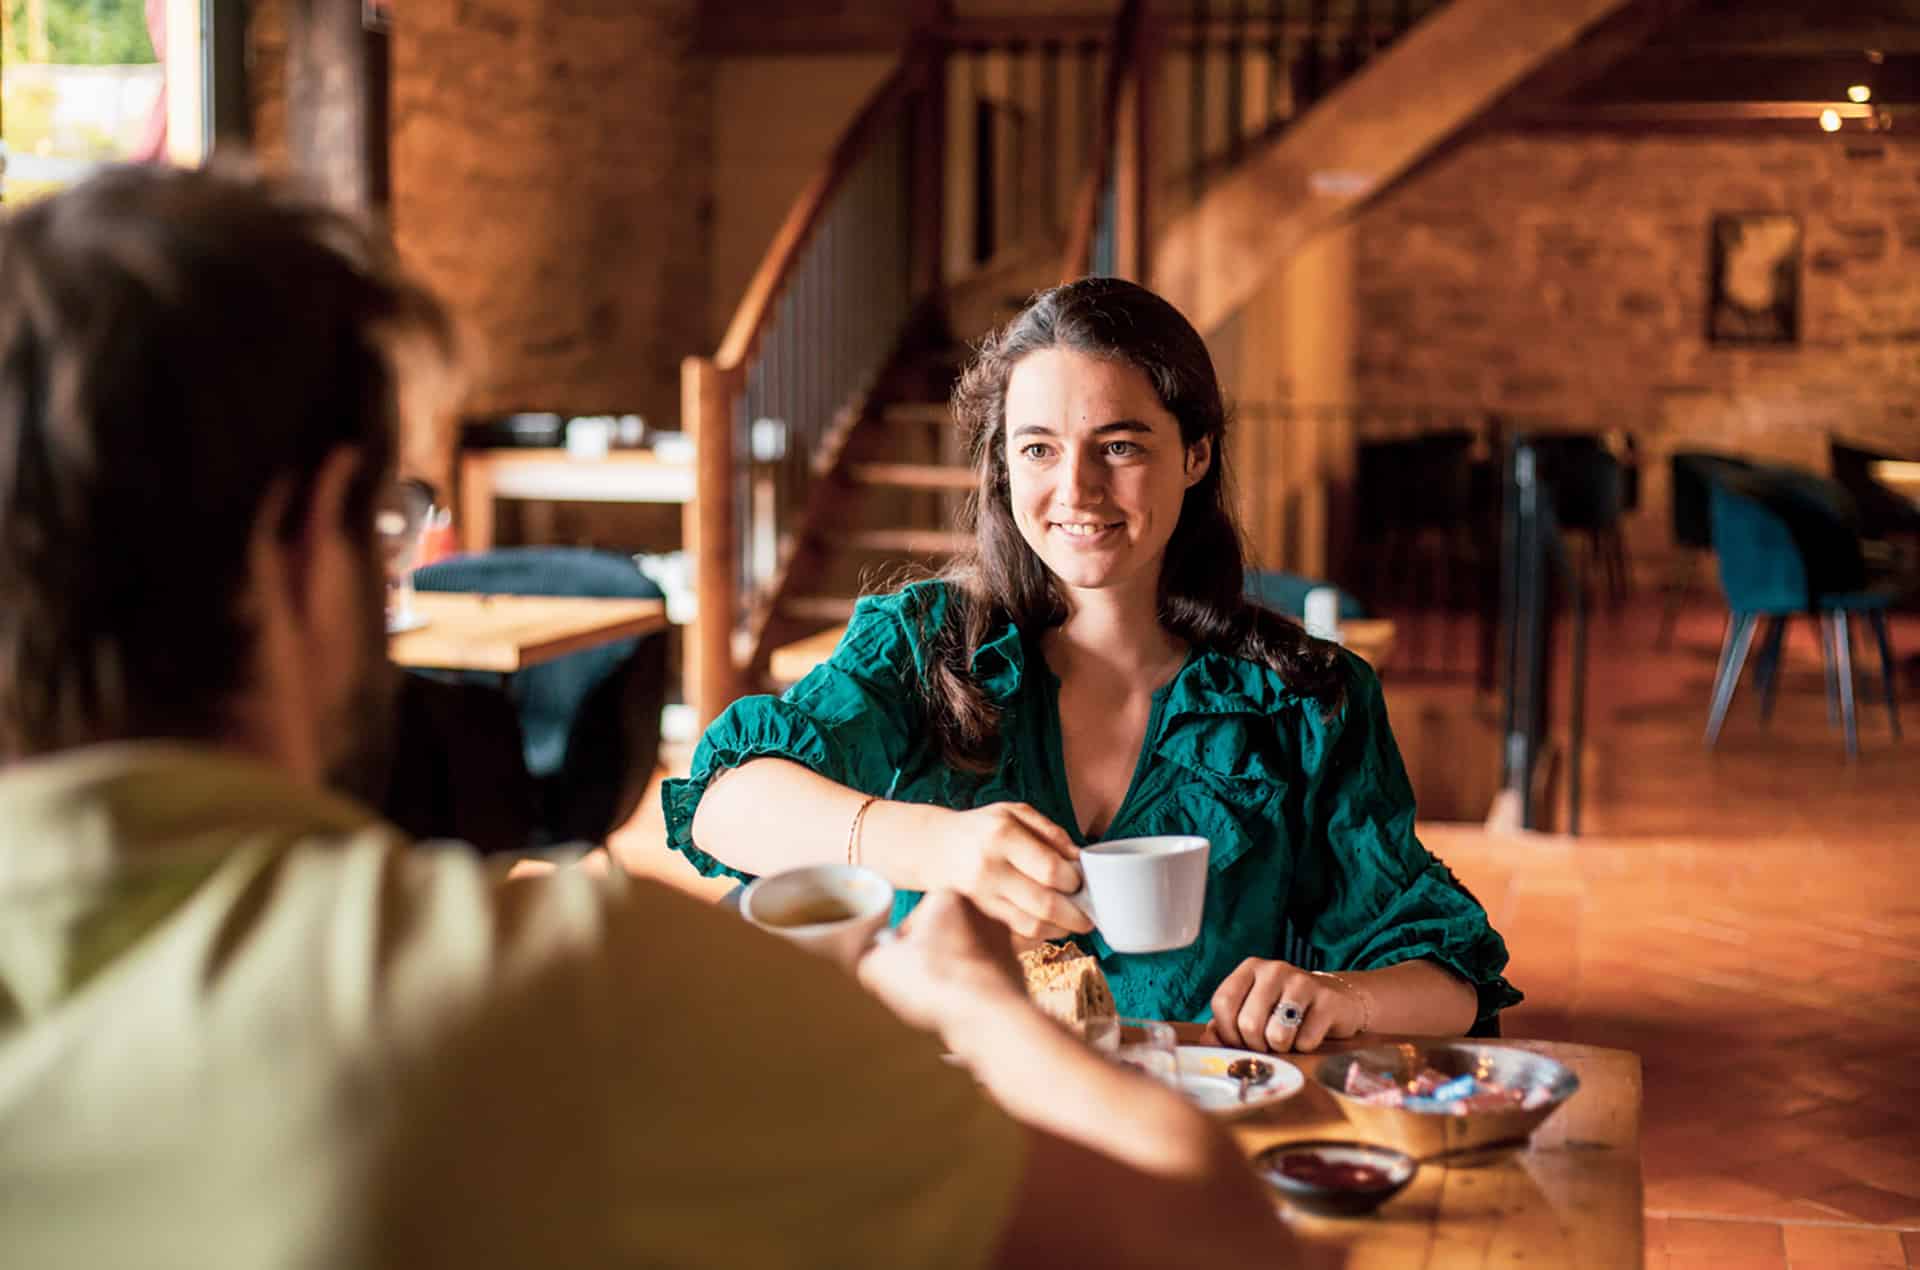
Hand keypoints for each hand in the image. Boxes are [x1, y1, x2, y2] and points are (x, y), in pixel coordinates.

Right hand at [856, 890, 1025, 1035]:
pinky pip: (983, 976)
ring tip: (940, 998)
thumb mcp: (877, 965)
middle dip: (927, 959)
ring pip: (962, 956)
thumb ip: (867, 953)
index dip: (899, 948)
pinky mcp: (1016, 967)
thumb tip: (870, 955)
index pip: (912, 920)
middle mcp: (981, 910)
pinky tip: (963, 1006)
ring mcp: (1003, 939)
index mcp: (947, 896)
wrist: (986, 1015)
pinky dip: (972, 988)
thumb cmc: (934, 982)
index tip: (899, 968)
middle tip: (917, 985)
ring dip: (950, 974)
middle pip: (940, 936)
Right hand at [932, 802, 1090, 939]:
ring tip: (1073, 921)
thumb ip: (1050, 831)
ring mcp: (982, 896)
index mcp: (1002, 836)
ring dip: (1061, 928)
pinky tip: (1050, 924)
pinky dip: (1040, 933)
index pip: (1050, 870)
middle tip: (1089, 914)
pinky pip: (1017, 933)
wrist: (935, 847)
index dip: (1075, 881)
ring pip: (1032, 926)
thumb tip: (1079, 858)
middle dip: (1076, 914)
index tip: (1082, 881)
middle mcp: (990, 869)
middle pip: (1045, 905)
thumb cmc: (982, 827)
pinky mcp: (980, 914)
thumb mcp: (1014, 812)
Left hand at [1205, 959, 1366, 1053]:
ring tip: (1288, 1039)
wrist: (1338, 1000)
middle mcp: (1274, 970)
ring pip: (1276, 1034)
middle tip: (1267, 1044)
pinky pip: (1305, 1041)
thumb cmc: (1285, 1010)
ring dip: (1281, 1049)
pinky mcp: (1328, 1001)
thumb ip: (1225, 1026)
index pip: (1223, 1002)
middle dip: (1256, 1045)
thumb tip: (1207, 1040)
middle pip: (1248, 1023)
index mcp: (1250, 969)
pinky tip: (1310, 1035)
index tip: (1239, 1041)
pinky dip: (1305, 1048)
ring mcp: (1303, 982)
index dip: (1227, 1032)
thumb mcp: (1252, 1011)